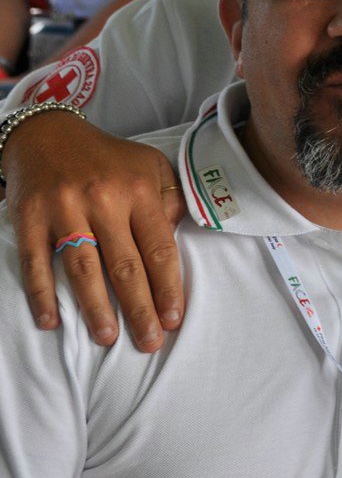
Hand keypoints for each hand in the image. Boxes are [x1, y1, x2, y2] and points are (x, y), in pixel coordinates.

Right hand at [4, 109, 183, 350]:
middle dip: (139, 308)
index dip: (168, 287)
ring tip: (107, 338)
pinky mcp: (29, 217)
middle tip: (149, 343)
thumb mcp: (151, 167)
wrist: (47, 134)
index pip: (159, 248)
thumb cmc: (108, 158)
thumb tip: (177, 235)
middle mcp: (102, 200)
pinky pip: (36, 261)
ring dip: (95, 308)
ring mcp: (63, 209)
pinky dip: (41, 293)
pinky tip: (51, 321)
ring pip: (83, 267)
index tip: (174, 319)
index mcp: (138, 190)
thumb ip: (170, 200)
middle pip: (125, 265)